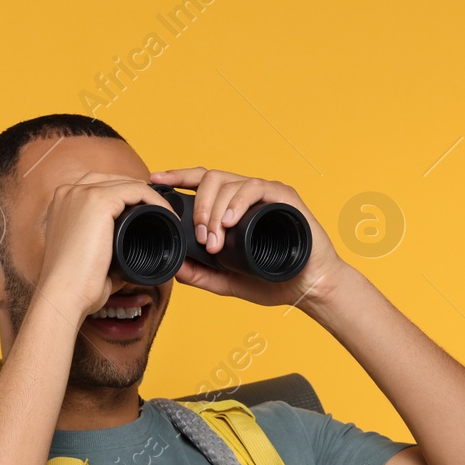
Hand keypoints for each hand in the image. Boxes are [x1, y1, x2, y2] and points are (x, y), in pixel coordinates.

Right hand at [34, 173, 176, 323]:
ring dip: (151, 197)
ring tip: (167, 217)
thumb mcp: (89, 254)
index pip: (101, 186)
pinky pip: (137, 190)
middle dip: (139, 195)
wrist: (64, 295)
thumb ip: (107, 244)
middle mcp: (69, 191)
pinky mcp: (98, 201)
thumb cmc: (76, 284)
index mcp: (63, 202)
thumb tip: (135, 249)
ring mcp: (82, 193)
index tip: (147, 214)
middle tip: (161, 215)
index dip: (127, 197)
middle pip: (114, 180)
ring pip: (127, 183)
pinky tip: (167, 215)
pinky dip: (156, 200)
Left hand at [148, 167, 347, 308]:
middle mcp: (246, 195)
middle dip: (199, 208)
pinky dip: (238, 202)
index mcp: (232, 207)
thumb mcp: (226, 282)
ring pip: (230, 183)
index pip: (201, 181)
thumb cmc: (273, 281)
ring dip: (215, 211)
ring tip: (215, 240)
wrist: (308, 288)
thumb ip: (200, 275)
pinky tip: (230, 220)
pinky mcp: (283, 196)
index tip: (156, 181)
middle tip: (202, 239)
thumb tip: (172, 266)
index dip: (177, 176)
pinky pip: (255, 187)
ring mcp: (265, 193)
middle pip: (210, 180)